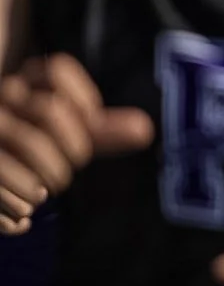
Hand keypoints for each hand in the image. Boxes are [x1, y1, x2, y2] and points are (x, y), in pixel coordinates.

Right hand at [0, 55, 152, 233]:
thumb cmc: (34, 145)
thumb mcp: (66, 135)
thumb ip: (102, 131)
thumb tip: (146, 130)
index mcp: (26, 82)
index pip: (57, 71)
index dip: (85, 101)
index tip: (89, 126)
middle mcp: (1, 97)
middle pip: (50, 110)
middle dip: (74, 149)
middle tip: (69, 169)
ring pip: (30, 143)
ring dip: (49, 178)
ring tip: (44, 192)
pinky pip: (0, 185)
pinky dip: (18, 207)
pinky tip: (25, 215)